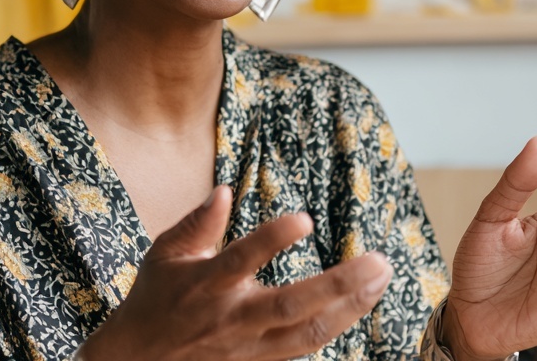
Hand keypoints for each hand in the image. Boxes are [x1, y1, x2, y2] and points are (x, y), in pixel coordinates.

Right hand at [79, 186, 393, 360]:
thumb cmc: (155, 297)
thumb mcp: (164, 253)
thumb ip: (197, 223)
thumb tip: (225, 191)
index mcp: (204, 284)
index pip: (241, 260)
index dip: (272, 240)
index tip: (305, 219)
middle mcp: (229, 318)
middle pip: (290, 306)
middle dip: (338, 286)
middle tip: (379, 261)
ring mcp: (247, 346)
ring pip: (306, 333)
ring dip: (349, 308)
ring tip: (381, 279)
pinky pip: (304, 347)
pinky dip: (336, 326)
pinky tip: (360, 304)